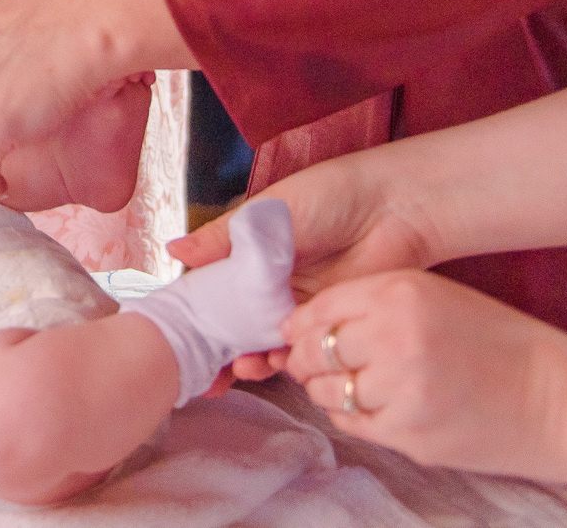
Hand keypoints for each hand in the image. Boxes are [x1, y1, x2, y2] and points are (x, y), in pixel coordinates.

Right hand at [169, 155, 442, 377]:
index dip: (197, 314)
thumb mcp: (267, 212)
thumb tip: (172, 250)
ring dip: (252, 357)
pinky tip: (277, 362)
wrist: (395, 206)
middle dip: (221, 349)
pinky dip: (287, 358)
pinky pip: (302, 346)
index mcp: (253, 252)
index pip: (216, 289)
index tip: (178, 340)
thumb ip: (222, 237)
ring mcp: (301, 302)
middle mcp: (272, 281)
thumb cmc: (332, 194)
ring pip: (266, 339)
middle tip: (207, 372)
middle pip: (237, 322)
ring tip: (244, 368)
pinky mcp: (331, 319)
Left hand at [281, 270, 566, 480]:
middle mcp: (394, 338)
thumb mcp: (437, 297)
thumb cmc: (500, 342)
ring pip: (327, 392)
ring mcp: (400, 390)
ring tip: (340, 385)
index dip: (299, 323)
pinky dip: (349, 416)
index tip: (294, 331)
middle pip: (315, 351)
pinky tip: (368, 406)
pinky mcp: (409, 434)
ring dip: (325, 389)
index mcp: (400, 294)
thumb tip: (309, 322)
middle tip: (307, 362)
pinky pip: (352, 424)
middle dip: (304, 359)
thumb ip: (376, 303)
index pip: (320, 308)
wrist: (559, 399)